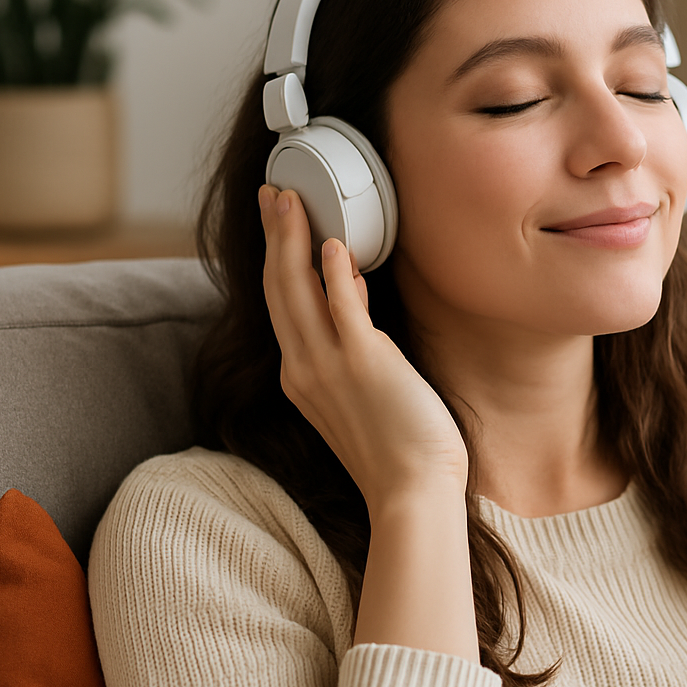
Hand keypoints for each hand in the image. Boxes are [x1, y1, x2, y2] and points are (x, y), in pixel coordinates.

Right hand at [258, 185, 468, 510]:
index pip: (282, 304)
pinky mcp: (364, 364)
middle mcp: (304, 368)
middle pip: (279, 288)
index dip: (277, 259)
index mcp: (301, 375)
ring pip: (298, 290)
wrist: (411, 492)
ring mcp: (330, 366)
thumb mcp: (361, 390)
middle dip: (276, 236)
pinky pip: (342, 311)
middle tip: (274, 193)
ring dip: (292, 240)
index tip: (279, 225)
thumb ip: (349, 342)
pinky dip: (332, 275)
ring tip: (291, 200)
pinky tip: (331, 243)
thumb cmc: (396, 448)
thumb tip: (348, 289)